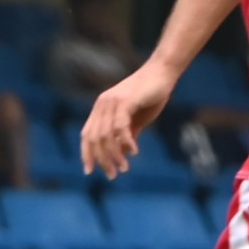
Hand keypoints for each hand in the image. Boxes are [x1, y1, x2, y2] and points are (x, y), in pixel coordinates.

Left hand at [80, 59, 176, 177]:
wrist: (162, 73)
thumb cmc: (150, 95)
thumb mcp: (136, 119)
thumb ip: (127, 134)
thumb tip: (123, 154)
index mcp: (101, 109)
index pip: (87, 135)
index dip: (86, 153)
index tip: (89, 172)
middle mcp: (102, 105)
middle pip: (95, 138)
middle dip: (102, 159)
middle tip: (112, 175)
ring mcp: (112, 101)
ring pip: (107, 135)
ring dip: (115, 155)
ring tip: (124, 168)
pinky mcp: (126, 100)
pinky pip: (120, 126)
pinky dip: (126, 141)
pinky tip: (134, 152)